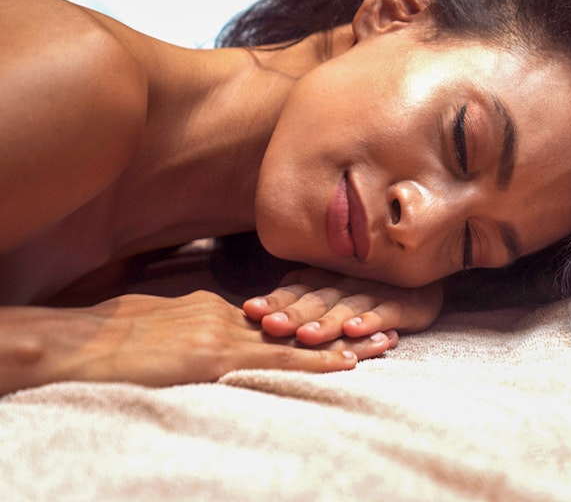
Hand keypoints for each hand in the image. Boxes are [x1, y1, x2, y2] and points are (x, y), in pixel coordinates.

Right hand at [0, 291, 391, 395]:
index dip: (318, 315)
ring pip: (298, 338)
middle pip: (300, 320)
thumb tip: (213, 331)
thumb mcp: (161, 322)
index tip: (353, 313)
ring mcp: (224, 334)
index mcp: (216, 308)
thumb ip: (193, 325)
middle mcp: (229, 316)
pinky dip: (314, 362)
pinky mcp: (216, 355)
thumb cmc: (111, 338)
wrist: (81, 344)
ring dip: (344, 341)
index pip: (280, 313)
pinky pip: (277, 359)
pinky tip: (347, 363)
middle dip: (344, 322)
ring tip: (385, 340)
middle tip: (388, 320)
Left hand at [242, 268, 442, 345]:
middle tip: (271, 325)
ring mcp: (376, 294)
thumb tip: (255, 309)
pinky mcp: (404, 305)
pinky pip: (385, 312)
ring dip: (327, 322)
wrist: (423, 285)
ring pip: (347, 308)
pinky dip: (371, 320)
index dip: (276, 301)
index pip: (297, 291)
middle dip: (294, 314)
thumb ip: (299, 298)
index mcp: (327, 282)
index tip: (252, 310)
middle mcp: (348, 286)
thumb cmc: (368, 293)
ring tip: (307, 336)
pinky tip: (356, 329)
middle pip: (317, 301)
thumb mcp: (332, 294)